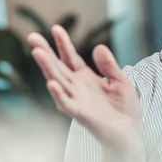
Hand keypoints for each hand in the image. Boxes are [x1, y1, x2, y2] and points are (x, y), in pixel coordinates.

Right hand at [28, 25, 141, 151]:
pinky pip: (67, 104)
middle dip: (45, 51)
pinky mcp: (81, 114)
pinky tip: (52, 83)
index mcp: (86, 78)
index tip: (55, 28)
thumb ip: (109, 65)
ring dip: (47, 68)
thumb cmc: (124, 108)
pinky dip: (59, 94)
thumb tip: (98, 47)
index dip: (63, 44)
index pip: (70, 58)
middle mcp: (77, 88)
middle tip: (32, 36)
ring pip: (58, 81)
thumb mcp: (120, 80)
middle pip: (58, 66)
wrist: (130, 133)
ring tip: (37, 52)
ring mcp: (77, 100)